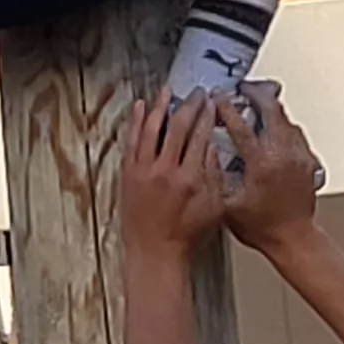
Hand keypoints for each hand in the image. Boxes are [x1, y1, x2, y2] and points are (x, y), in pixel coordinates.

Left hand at [123, 92, 230, 255]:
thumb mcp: (213, 207)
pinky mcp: (129, 174)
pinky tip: (139, 108)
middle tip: (195, 93)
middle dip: (189, 105)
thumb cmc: (185, 235)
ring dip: (159, 106)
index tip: (211, 103)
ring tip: (166, 91)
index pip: (200, 136)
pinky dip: (135, 122)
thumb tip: (212, 146)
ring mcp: (144, 171)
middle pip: (178, 126)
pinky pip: (132, 141)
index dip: (207, 115)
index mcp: (190, 178)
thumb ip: (214, 175)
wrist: (154, 252)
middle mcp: (166, 171)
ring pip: (152, 128)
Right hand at [222, 82, 324, 251]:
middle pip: (272, 110)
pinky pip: (296, 134)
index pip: (241, 126)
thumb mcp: (228, 204)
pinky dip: (284, 125)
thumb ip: (216, 177)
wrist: (293, 239)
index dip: (227, 108)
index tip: (218, 98)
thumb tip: (205, 155)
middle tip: (244, 89)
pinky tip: (276, 128)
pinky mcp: (308, 162)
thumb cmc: (263, 227)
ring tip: (259, 104)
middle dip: (256, 95)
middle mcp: (282, 156)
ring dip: (271, 109)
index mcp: (261, 164)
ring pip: (286, 119)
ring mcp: (298, 157)